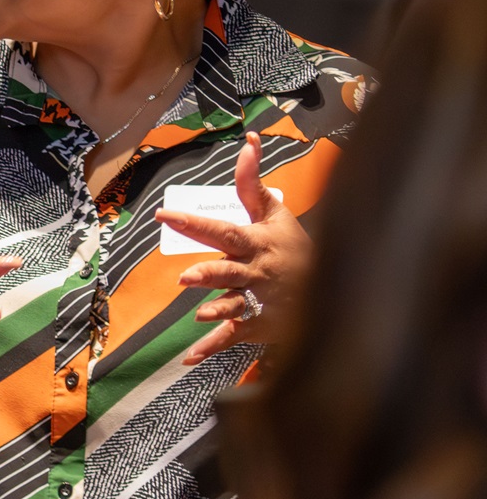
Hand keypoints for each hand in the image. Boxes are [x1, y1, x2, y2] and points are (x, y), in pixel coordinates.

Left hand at [155, 131, 312, 364]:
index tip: (163, 214)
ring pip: (234, 305)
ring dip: (218, 310)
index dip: (193, 222)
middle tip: (186, 278)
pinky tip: (190, 356)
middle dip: (210, 273)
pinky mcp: (259, 325)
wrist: (335, 290)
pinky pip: (233, 336)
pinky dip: (212, 347)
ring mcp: (259, 301)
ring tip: (201, 315)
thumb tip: (245, 141)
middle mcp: (256, 272)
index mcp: (256, 242)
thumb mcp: (276, 213)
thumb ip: (252, 182)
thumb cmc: (296, 246)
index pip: (221, 228)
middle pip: (228, 270)